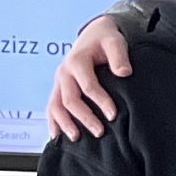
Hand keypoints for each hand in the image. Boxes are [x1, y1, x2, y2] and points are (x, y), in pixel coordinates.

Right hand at [50, 16, 129, 139]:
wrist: (94, 36)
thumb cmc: (106, 40)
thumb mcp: (115, 42)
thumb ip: (119, 56)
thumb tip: (124, 72)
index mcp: (77, 61)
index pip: (88, 85)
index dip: (100, 101)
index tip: (114, 115)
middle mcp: (64, 73)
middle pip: (70, 99)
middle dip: (84, 117)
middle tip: (100, 132)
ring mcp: (60, 82)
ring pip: (56, 105)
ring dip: (65, 123)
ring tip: (76, 139)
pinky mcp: (59, 89)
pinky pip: (52, 107)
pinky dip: (53, 122)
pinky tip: (57, 137)